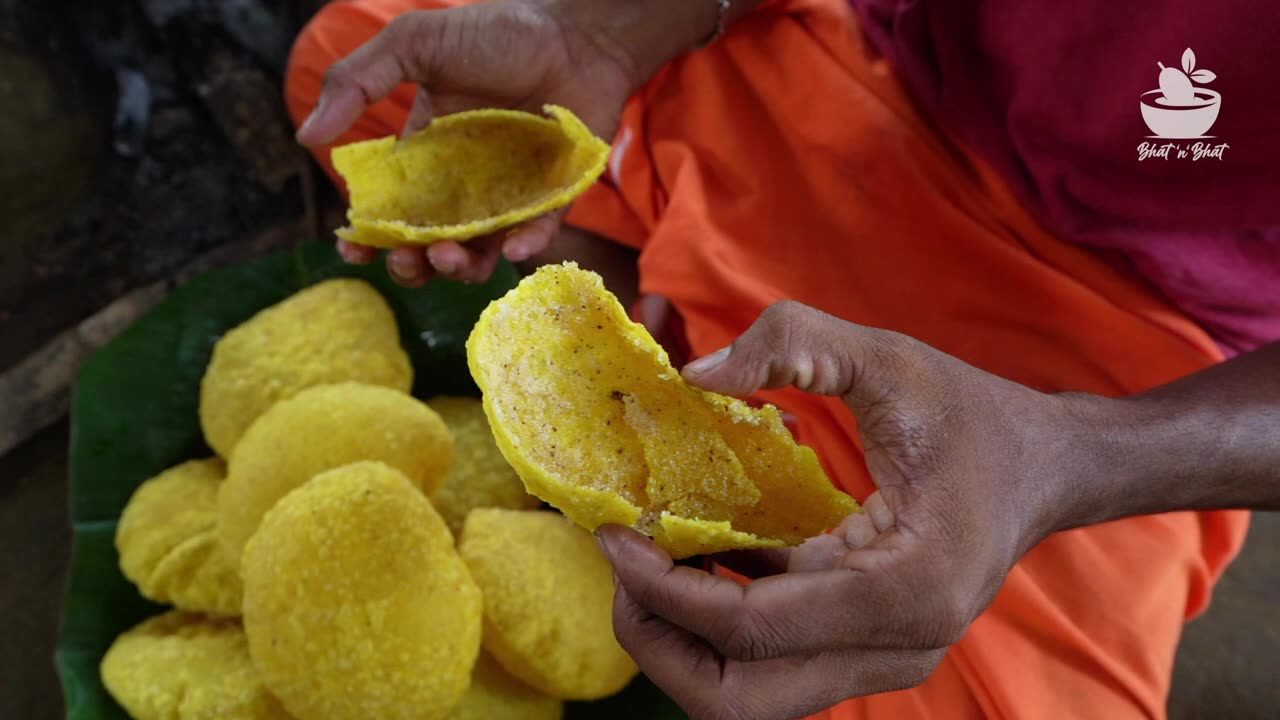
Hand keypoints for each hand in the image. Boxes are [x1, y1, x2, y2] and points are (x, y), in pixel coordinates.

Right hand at [298, 1, 636, 285]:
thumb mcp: (415, 44)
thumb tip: (306, 137)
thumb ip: (358, 82)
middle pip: (429, 243)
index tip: (355, 251)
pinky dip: (523, 248)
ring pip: (478, 252)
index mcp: (427, 154)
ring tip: (450, 258)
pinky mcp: (554, 200)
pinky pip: (536, 236)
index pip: (391, 207)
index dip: (370, 235)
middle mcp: (465, 184)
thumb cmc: (497, 34)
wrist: (575, 33)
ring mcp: (510, 196)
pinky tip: (510, 249)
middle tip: (407, 259)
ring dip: (459, 268)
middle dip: (412, 263)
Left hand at [595, 301, 1086, 719]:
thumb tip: (694, 375)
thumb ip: (793, 343)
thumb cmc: (974, 414)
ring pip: (748, 696)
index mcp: (906, 591)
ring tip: (648, 560)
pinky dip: (718, 618)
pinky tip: (699, 552)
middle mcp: (896, 649)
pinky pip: (770, 658)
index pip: (752, 629)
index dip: (665, 590)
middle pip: (737, 700)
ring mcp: (882, 659)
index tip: (614, 535)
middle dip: (660, 643)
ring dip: (682, 638)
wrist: (1047, 466)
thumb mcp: (888, 359)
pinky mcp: (863, 645)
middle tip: (623, 567)